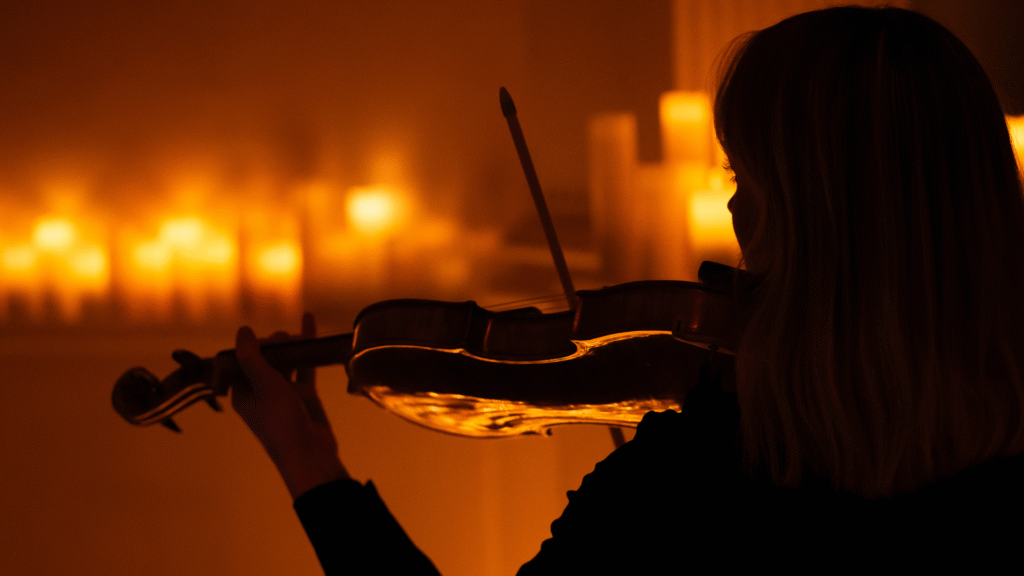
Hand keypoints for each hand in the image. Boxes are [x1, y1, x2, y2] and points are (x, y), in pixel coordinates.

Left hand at [232, 313, 349, 499]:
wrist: (310, 453)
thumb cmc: (279, 422)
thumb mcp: (264, 386)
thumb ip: (252, 358)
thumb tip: (242, 331)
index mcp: (242, 392)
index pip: (242, 360)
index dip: (251, 346)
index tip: (263, 339)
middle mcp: (261, 391)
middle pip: (265, 358)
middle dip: (274, 344)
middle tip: (285, 341)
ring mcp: (284, 392)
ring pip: (286, 361)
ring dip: (291, 346)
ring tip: (298, 337)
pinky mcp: (304, 393)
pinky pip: (305, 366)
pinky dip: (308, 350)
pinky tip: (311, 326)